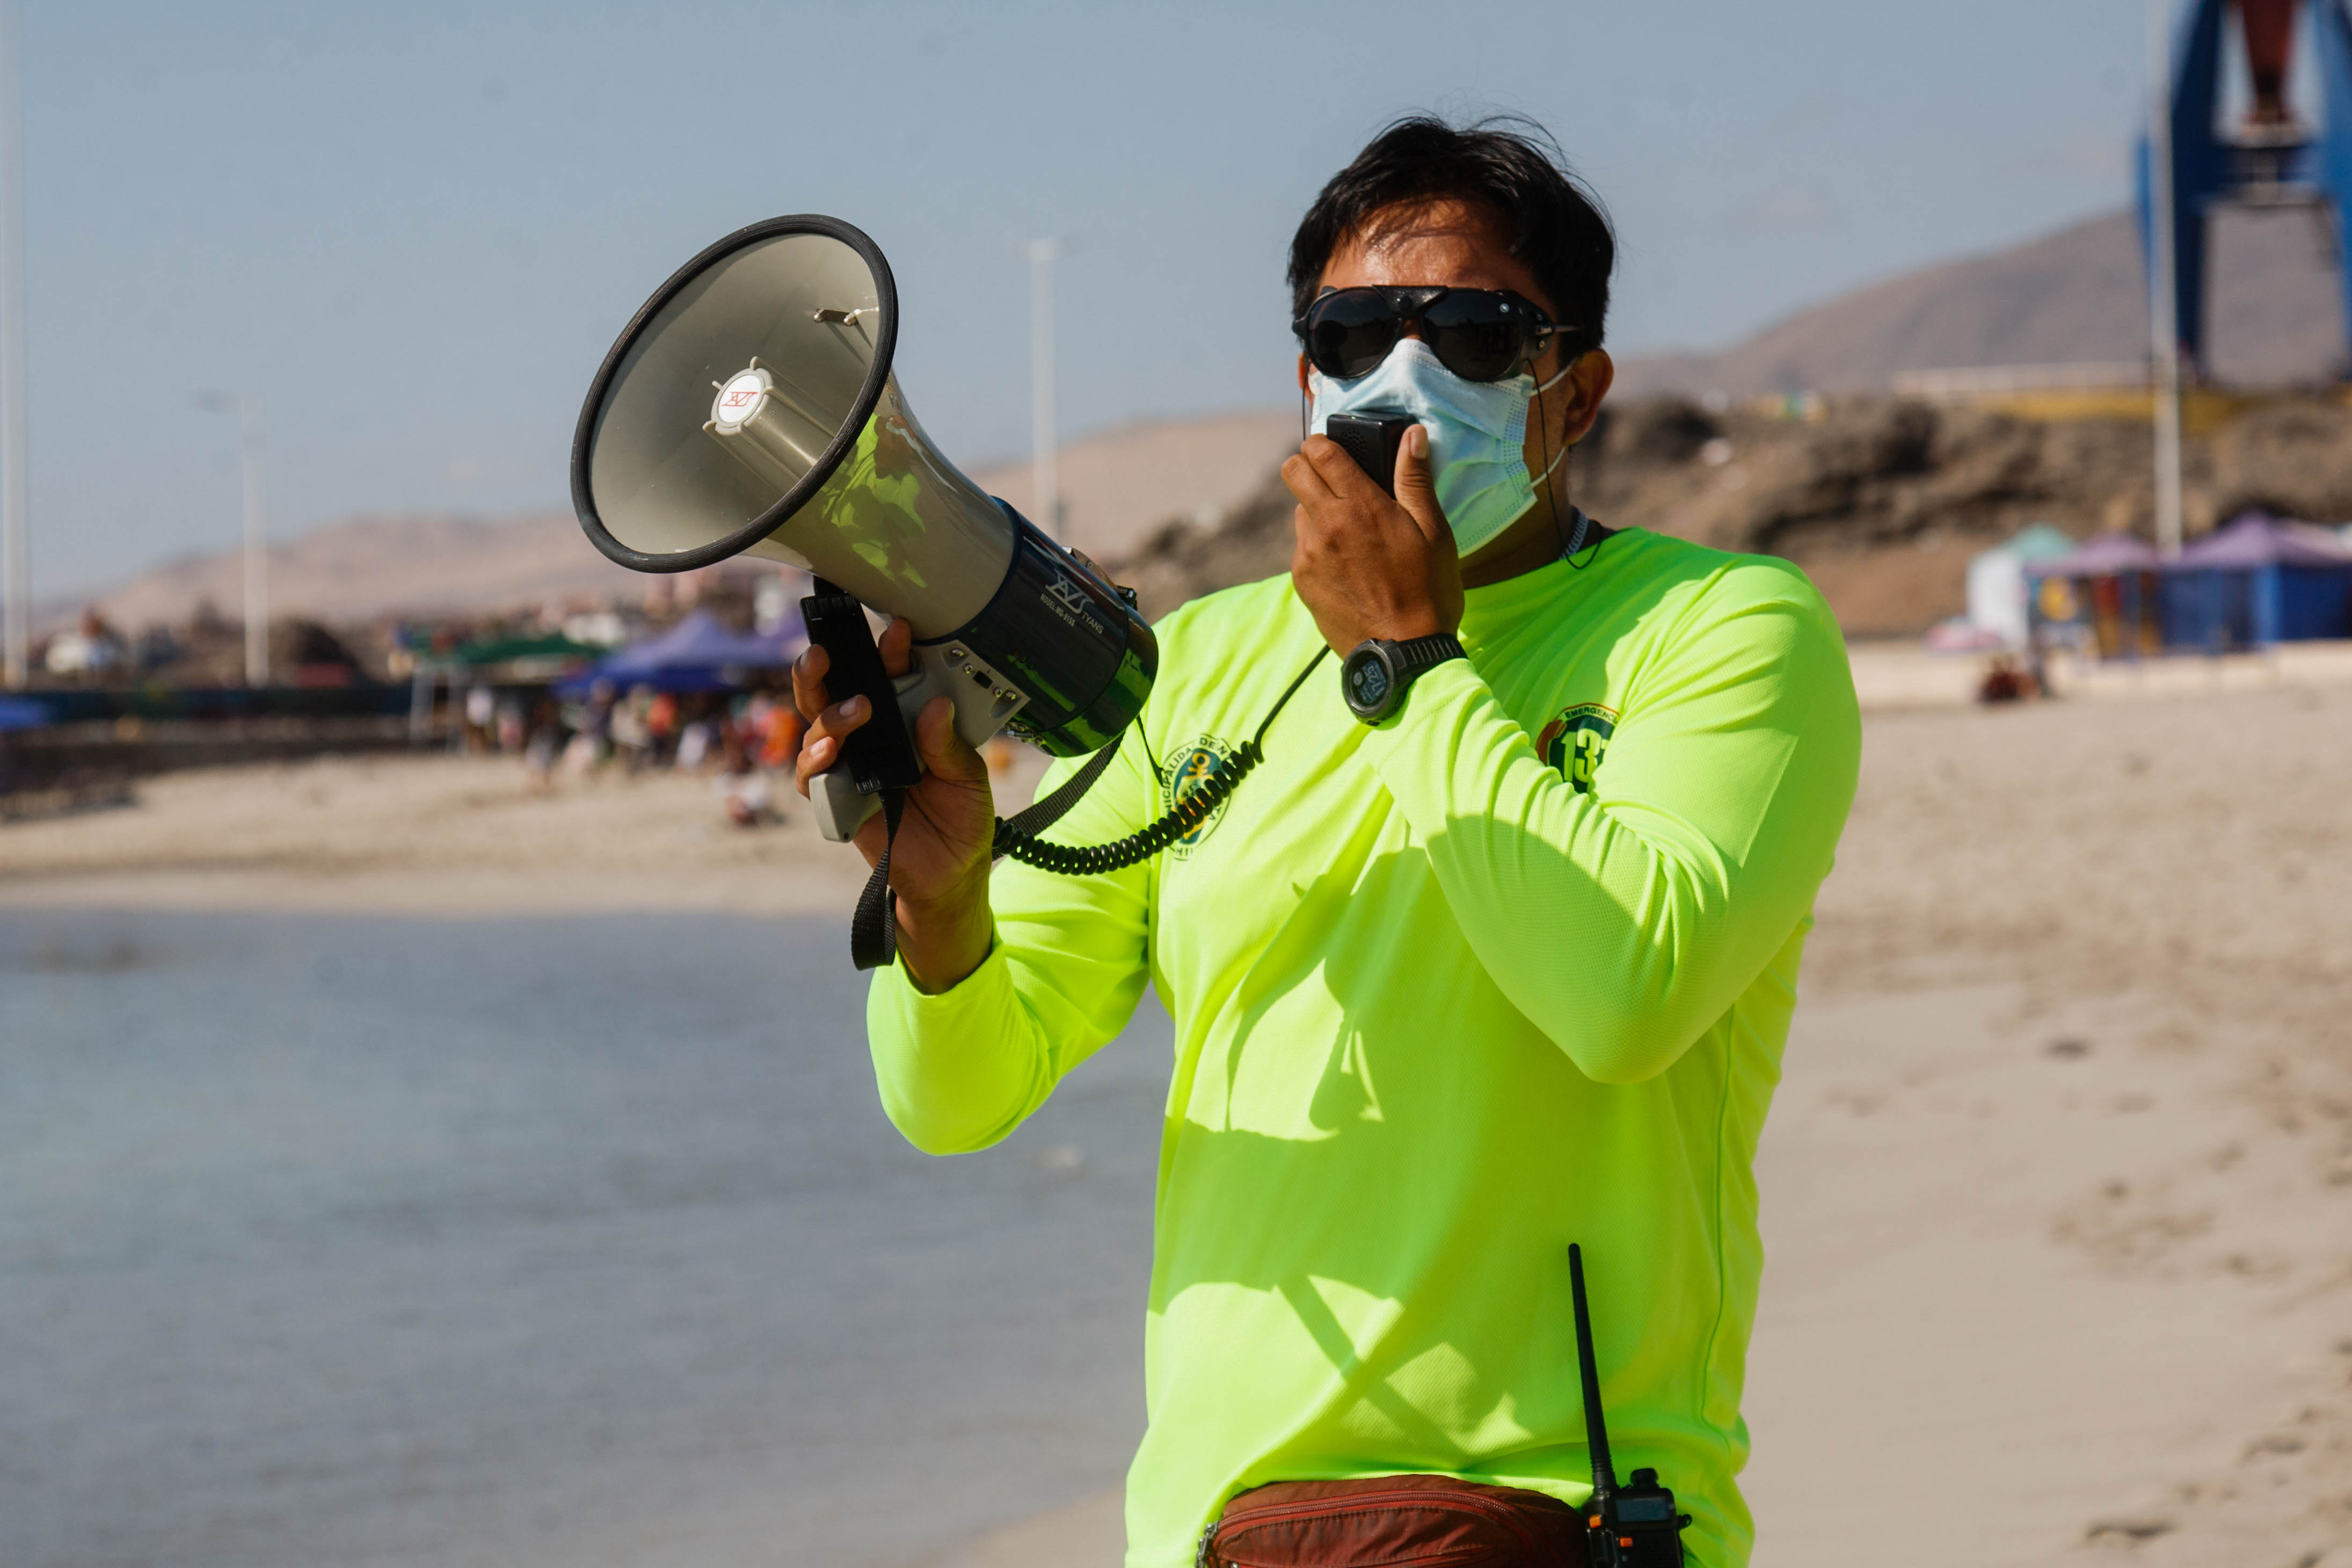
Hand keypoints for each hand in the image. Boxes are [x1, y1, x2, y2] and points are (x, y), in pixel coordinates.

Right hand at [793, 618, 994, 991]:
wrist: (953, 876)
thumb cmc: (962, 821)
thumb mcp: (968, 778)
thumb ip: (947, 744)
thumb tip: (934, 706)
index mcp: (904, 721)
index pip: (888, 677)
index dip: (888, 653)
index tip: (898, 632)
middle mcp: (872, 737)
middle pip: (833, 692)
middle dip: (824, 667)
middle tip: (828, 651)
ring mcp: (850, 765)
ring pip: (816, 726)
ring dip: (830, 713)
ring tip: (855, 710)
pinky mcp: (836, 799)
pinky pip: (812, 775)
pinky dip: (816, 759)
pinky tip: (832, 751)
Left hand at [1282, 423, 1462, 654]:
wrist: (1403, 654)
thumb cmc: (1428, 591)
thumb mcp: (1434, 531)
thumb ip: (1415, 479)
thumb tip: (1412, 434)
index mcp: (1360, 506)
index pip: (1319, 451)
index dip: (1324, 443)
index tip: (1337, 451)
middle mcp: (1326, 525)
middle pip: (1292, 471)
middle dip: (1310, 466)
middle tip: (1337, 482)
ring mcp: (1308, 554)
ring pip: (1298, 511)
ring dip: (1317, 511)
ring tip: (1351, 532)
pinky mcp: (1301, 581)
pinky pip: (1302, 548)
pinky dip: (1318, 546)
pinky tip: (1347, 565)